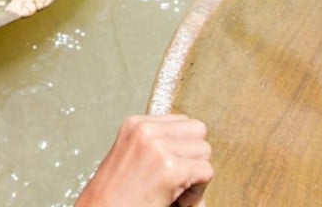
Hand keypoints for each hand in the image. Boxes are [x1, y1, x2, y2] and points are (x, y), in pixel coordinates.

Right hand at [74, 114, 211, 206]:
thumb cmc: (115, 195)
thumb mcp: (129, 156)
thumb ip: (156, 144)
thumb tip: (192, 143)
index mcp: (135, 124)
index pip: (182, 121)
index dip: (182, 147)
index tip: (168, 167)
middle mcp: (146, 130)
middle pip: (197, 130)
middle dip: (194, 155)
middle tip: (177, 178)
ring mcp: (159, 148)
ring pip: (204, 150)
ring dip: (196, 173)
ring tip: (174, 189)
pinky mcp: (171, 169)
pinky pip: (206, 172)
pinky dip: (197, 191)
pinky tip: (176, 199)